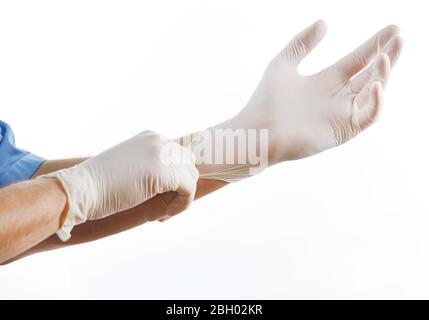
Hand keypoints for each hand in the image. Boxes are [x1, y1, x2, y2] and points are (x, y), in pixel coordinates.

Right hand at [40, 131, 198, 239]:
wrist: (81, 190)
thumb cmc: (101, 186)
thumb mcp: (131, 169)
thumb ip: (152, 168)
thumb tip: (177, 183)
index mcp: (150, 137)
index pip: (179, 157)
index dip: (173, 181)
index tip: (157, 199)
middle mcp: (159, 140)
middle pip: (188, 166)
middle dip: (178, 189)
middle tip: (158, 207)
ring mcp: (162, 154)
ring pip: (190, 178)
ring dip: (177, 200)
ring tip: (155, 212)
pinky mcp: (165, 172)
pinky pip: (189, 191)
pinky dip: (179, 207)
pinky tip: (158, 216)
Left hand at [230, 20, 402, 161]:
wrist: (257, 130)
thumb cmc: (265, 100)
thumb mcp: (283, 63)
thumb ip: (302, 43)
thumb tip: (324, 22)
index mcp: (327, 80)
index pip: (358, 59)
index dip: (375, 44)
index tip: (393, 28)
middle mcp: (338, 97)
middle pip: (371, 74)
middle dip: (387, 56)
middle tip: (399, 37)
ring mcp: (342, 114)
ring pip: (374, 93)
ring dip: (383, 75)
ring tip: (385, 56)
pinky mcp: (342, 131)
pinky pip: (368, 117)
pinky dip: (376, 102)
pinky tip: (374, 84)